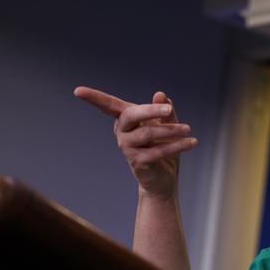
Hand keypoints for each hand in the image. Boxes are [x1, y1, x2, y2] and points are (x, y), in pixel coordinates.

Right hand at [73, 86, 196, 198]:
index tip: (77, 91)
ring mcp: (128, 148)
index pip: (108, 106)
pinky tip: (192, 142)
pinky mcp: (138, 162)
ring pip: (148, 133)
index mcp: (126, 120)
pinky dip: (176, 146)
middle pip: (131, 115)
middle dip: (150, 110)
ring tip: (188, 129)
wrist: (164, 178)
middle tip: (169, 110)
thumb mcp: (167, 125)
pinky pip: (157, 150)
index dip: (94, 98)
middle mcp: (122, 132)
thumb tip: (161, 95)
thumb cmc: (163, 147)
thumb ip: (164, 111)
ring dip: (170, 131)